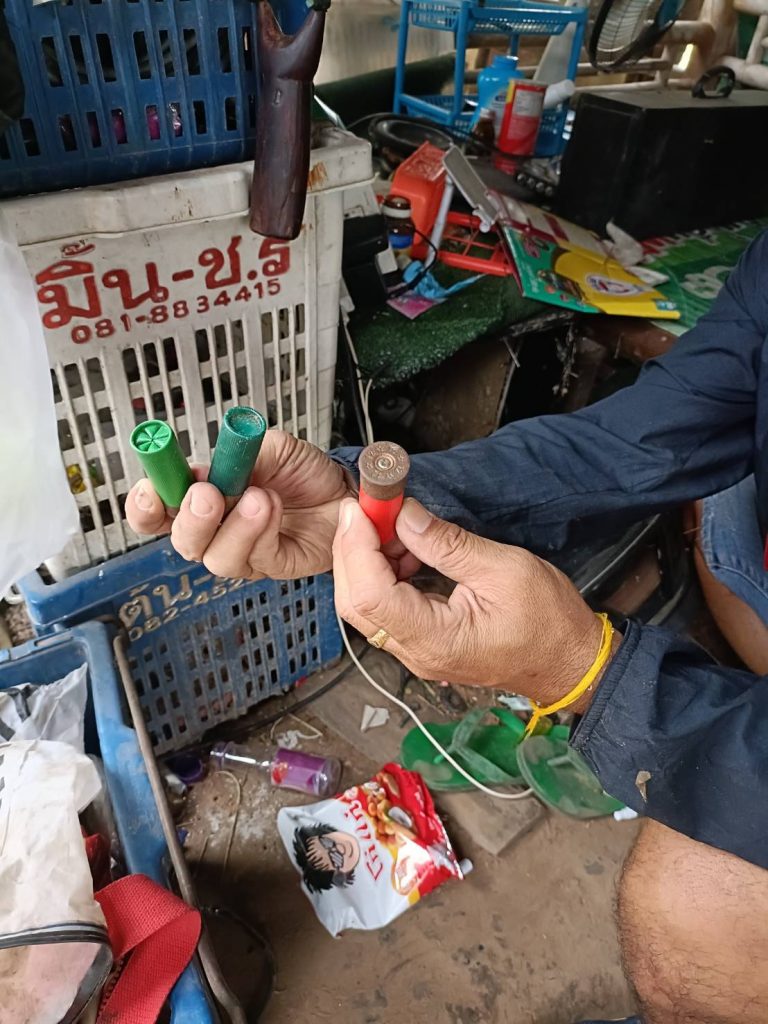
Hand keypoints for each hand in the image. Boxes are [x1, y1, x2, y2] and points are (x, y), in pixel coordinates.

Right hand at [124, 431, 417, 580]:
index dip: (145, 506)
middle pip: (183, 540)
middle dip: (190, 518)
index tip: (150, 491)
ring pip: (217, 556)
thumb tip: (211, 466)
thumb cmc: (302, 470)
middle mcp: (217, 530)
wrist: (343, 488)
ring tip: (258, 497)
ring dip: (235, 525)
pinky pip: (257, 558)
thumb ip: (238, 454)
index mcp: (203, 497)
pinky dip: (262, 531)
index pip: (157, 512)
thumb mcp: (269, 447)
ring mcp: (244, 551)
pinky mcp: (272, 565)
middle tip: (206, 493)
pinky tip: (272, 508)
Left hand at [334, 497, 617, 710]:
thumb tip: (404, 516)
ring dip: (368, 559)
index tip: (360, 507)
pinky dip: (384, 572)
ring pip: (364, 605)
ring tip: (395, 525)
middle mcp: (416, 652)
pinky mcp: (422, 642)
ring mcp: (416, 650)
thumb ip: (448, 544)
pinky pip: (385, 607)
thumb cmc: (549, 624)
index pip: (370, 594)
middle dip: (353, 549)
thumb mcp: (504, 569)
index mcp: (435, 639)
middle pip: (355, 601)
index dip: (356, 546)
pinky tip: (405, 549)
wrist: (570, 662)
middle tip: (368, 507)